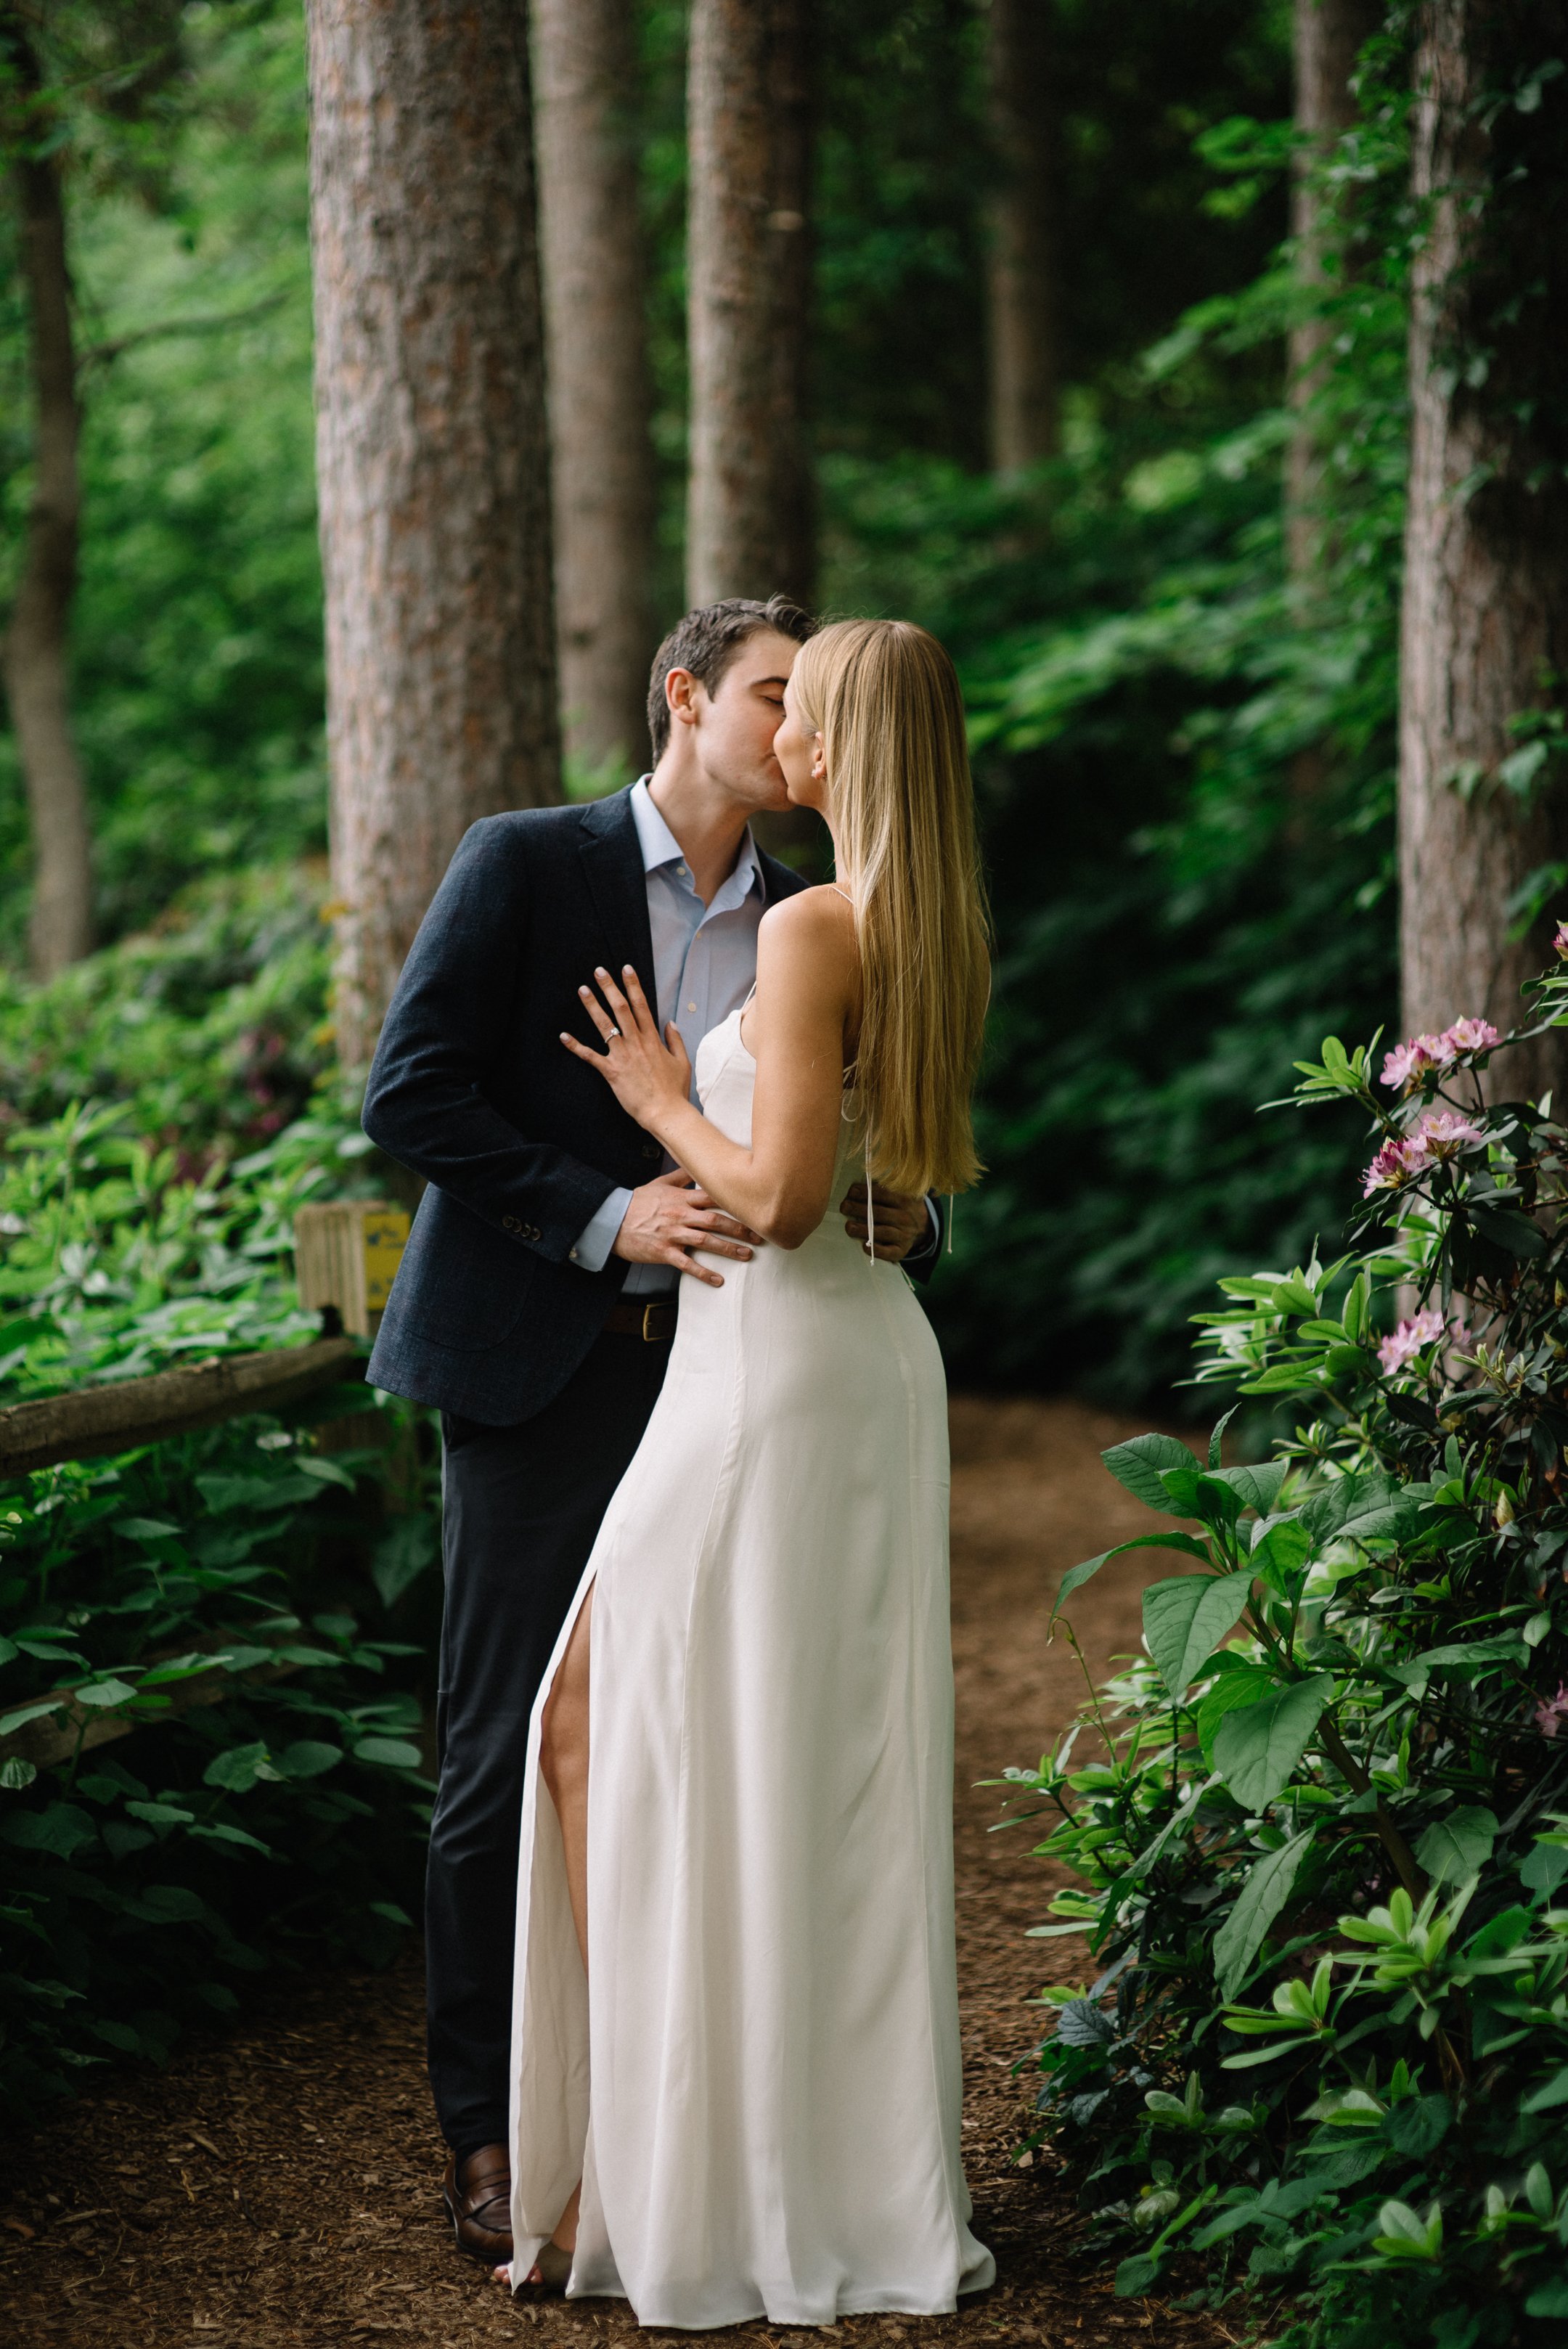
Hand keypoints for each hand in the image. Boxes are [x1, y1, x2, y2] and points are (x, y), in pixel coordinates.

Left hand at [561, 965, 690, 1131]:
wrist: (666, 1113)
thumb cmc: (674, 1090)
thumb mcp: (682, 1062)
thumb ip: (675, 1040)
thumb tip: (670, 1023)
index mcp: (653, 1039)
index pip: (642, 1005)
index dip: (633, 985)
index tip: (626, 969)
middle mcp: (636, 1043)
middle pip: (621, 1008)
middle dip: (610, 987)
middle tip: (599, 971)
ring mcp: (623, 1056)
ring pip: (605, 1026)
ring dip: (592, 1006)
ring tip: (582, 990)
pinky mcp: (611, 1071)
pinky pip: (590, 1056)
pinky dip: (576, 1046)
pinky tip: (563, 1036)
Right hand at [612, 1168, 761, 1288]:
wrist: (612, 1220)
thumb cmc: (637, 1203)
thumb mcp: (659, 1184)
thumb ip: (681, 1176)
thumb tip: (697, 1163)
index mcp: (681, 1199)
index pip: (714, 1197)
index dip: (735, 1202)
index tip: (753, 1206)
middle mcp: (680, 1215)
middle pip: (716, 1220)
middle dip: (740, 1228)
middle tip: (760, 1235)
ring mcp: (672, 1234)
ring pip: (706, 1241)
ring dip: (728, 1249)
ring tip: (747, 1255)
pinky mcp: (663, 1251)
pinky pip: (686, 1264)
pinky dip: (703, 1273)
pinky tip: (717, 1280)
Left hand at [839, 1181, 929, 1263]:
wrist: (924, 1226)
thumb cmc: (902, 1207)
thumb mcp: (900, 1194)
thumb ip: (883, 1188)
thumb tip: (857, 1185)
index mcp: (905, 1200)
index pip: (883, 1194)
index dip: (865, 1192)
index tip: (851, 1191)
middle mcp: (905, 1217)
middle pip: (879, 1213)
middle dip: (859, 1209)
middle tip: (844, 1206)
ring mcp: (905, 1235)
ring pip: (882, 1232)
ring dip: (863, 1230)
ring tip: (848, 1226)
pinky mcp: (902, 1250)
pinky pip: (889, 1252)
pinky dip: (877, 1250)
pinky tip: (864, 1247)